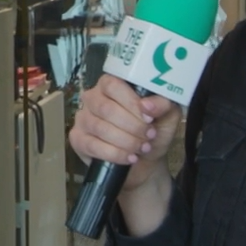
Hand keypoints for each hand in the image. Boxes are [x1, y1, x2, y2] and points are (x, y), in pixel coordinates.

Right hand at [66, 74, 182, 191]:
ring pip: (100, 127)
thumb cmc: (153, 131)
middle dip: (132, 125)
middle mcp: (93, 98)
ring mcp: (83, 118)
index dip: (131, 102)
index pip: (112, 85)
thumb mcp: (167, 114)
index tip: (149, 118)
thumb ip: (162, 104)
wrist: (145, 160)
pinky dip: (114, 154)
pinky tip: (129, 158)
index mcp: (111, 85)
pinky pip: (92, 145)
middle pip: (106, 108)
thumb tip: (147, 106)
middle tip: (149, 136)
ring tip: (142, 148)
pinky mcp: (78, 139)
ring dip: (125, 141)